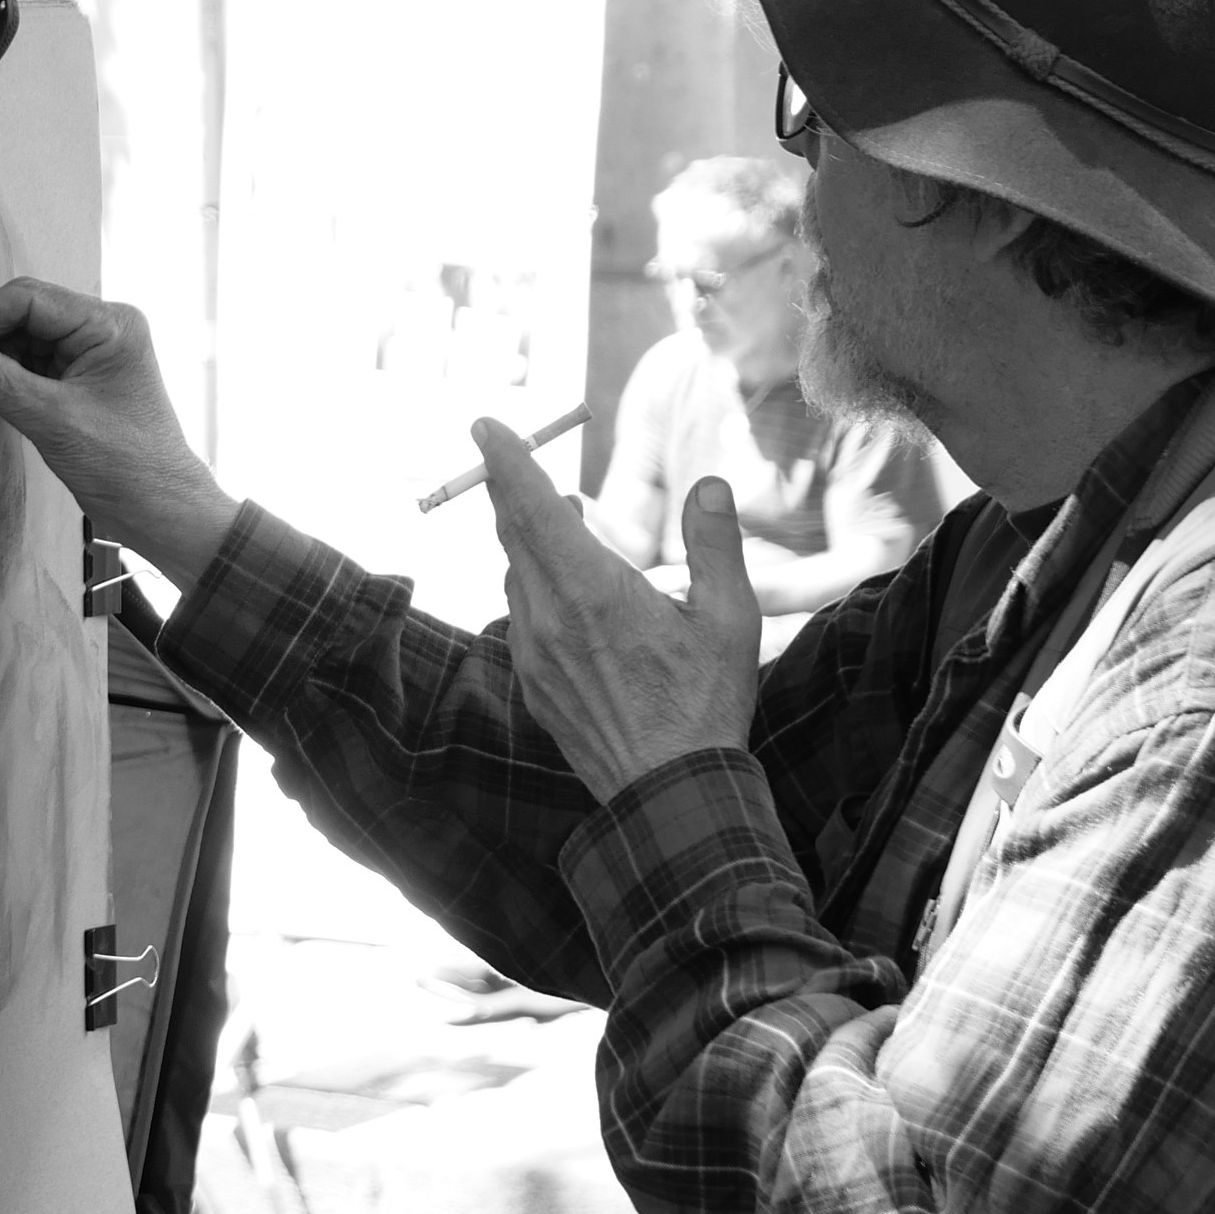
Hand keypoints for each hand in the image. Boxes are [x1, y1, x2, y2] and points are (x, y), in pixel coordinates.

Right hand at [0, 279, 237, 586]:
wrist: (160, 509)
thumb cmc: (125, 465)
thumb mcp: (53, 420)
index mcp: (109, 325)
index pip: (29, 299)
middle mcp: (102, 329)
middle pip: (25, 312)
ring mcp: (91, 353)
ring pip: (24, 338)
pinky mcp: (80, 379)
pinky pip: (31, 363)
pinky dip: (1, 372)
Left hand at [474, 420, 759, 800]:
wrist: (667, 790)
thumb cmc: (706, 704)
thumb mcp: (729, 619)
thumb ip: (714, 544)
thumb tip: (708, 485)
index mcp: (592, 591)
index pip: (534, 507)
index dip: (506, 459)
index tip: (485, 423)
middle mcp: (548, 617)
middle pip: (514, 533)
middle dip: (515, 488)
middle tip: (520, 455)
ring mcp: (532, 652)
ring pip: (515, 574)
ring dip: (531, 540)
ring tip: (570, 522)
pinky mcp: (532, 681)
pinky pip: (522, 615)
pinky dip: (537, 585)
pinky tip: (572, 591)